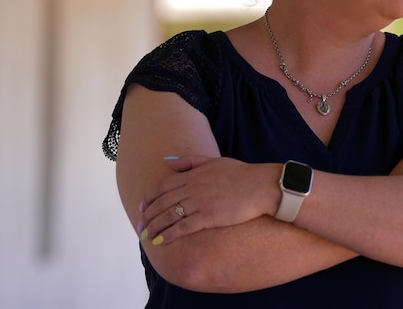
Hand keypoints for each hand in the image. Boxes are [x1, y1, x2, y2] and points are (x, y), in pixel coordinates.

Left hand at [139, 156, 280, 246]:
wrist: (261, 186)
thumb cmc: (241, 174)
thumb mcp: (214, 161)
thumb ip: (190, 162)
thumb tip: (167, 162)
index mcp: (193, 174)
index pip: (162, 186)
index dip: (148, 198)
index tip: (141, 207)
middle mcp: (192, 188)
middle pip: (162, 203)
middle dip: (148, 216)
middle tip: (141, 226)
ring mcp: (200, 203)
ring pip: (169, 216)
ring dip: (155, 227)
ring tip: (148, 236)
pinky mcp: (208, 217)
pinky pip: (183, 227)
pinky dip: (169, 235)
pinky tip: (162, 241)